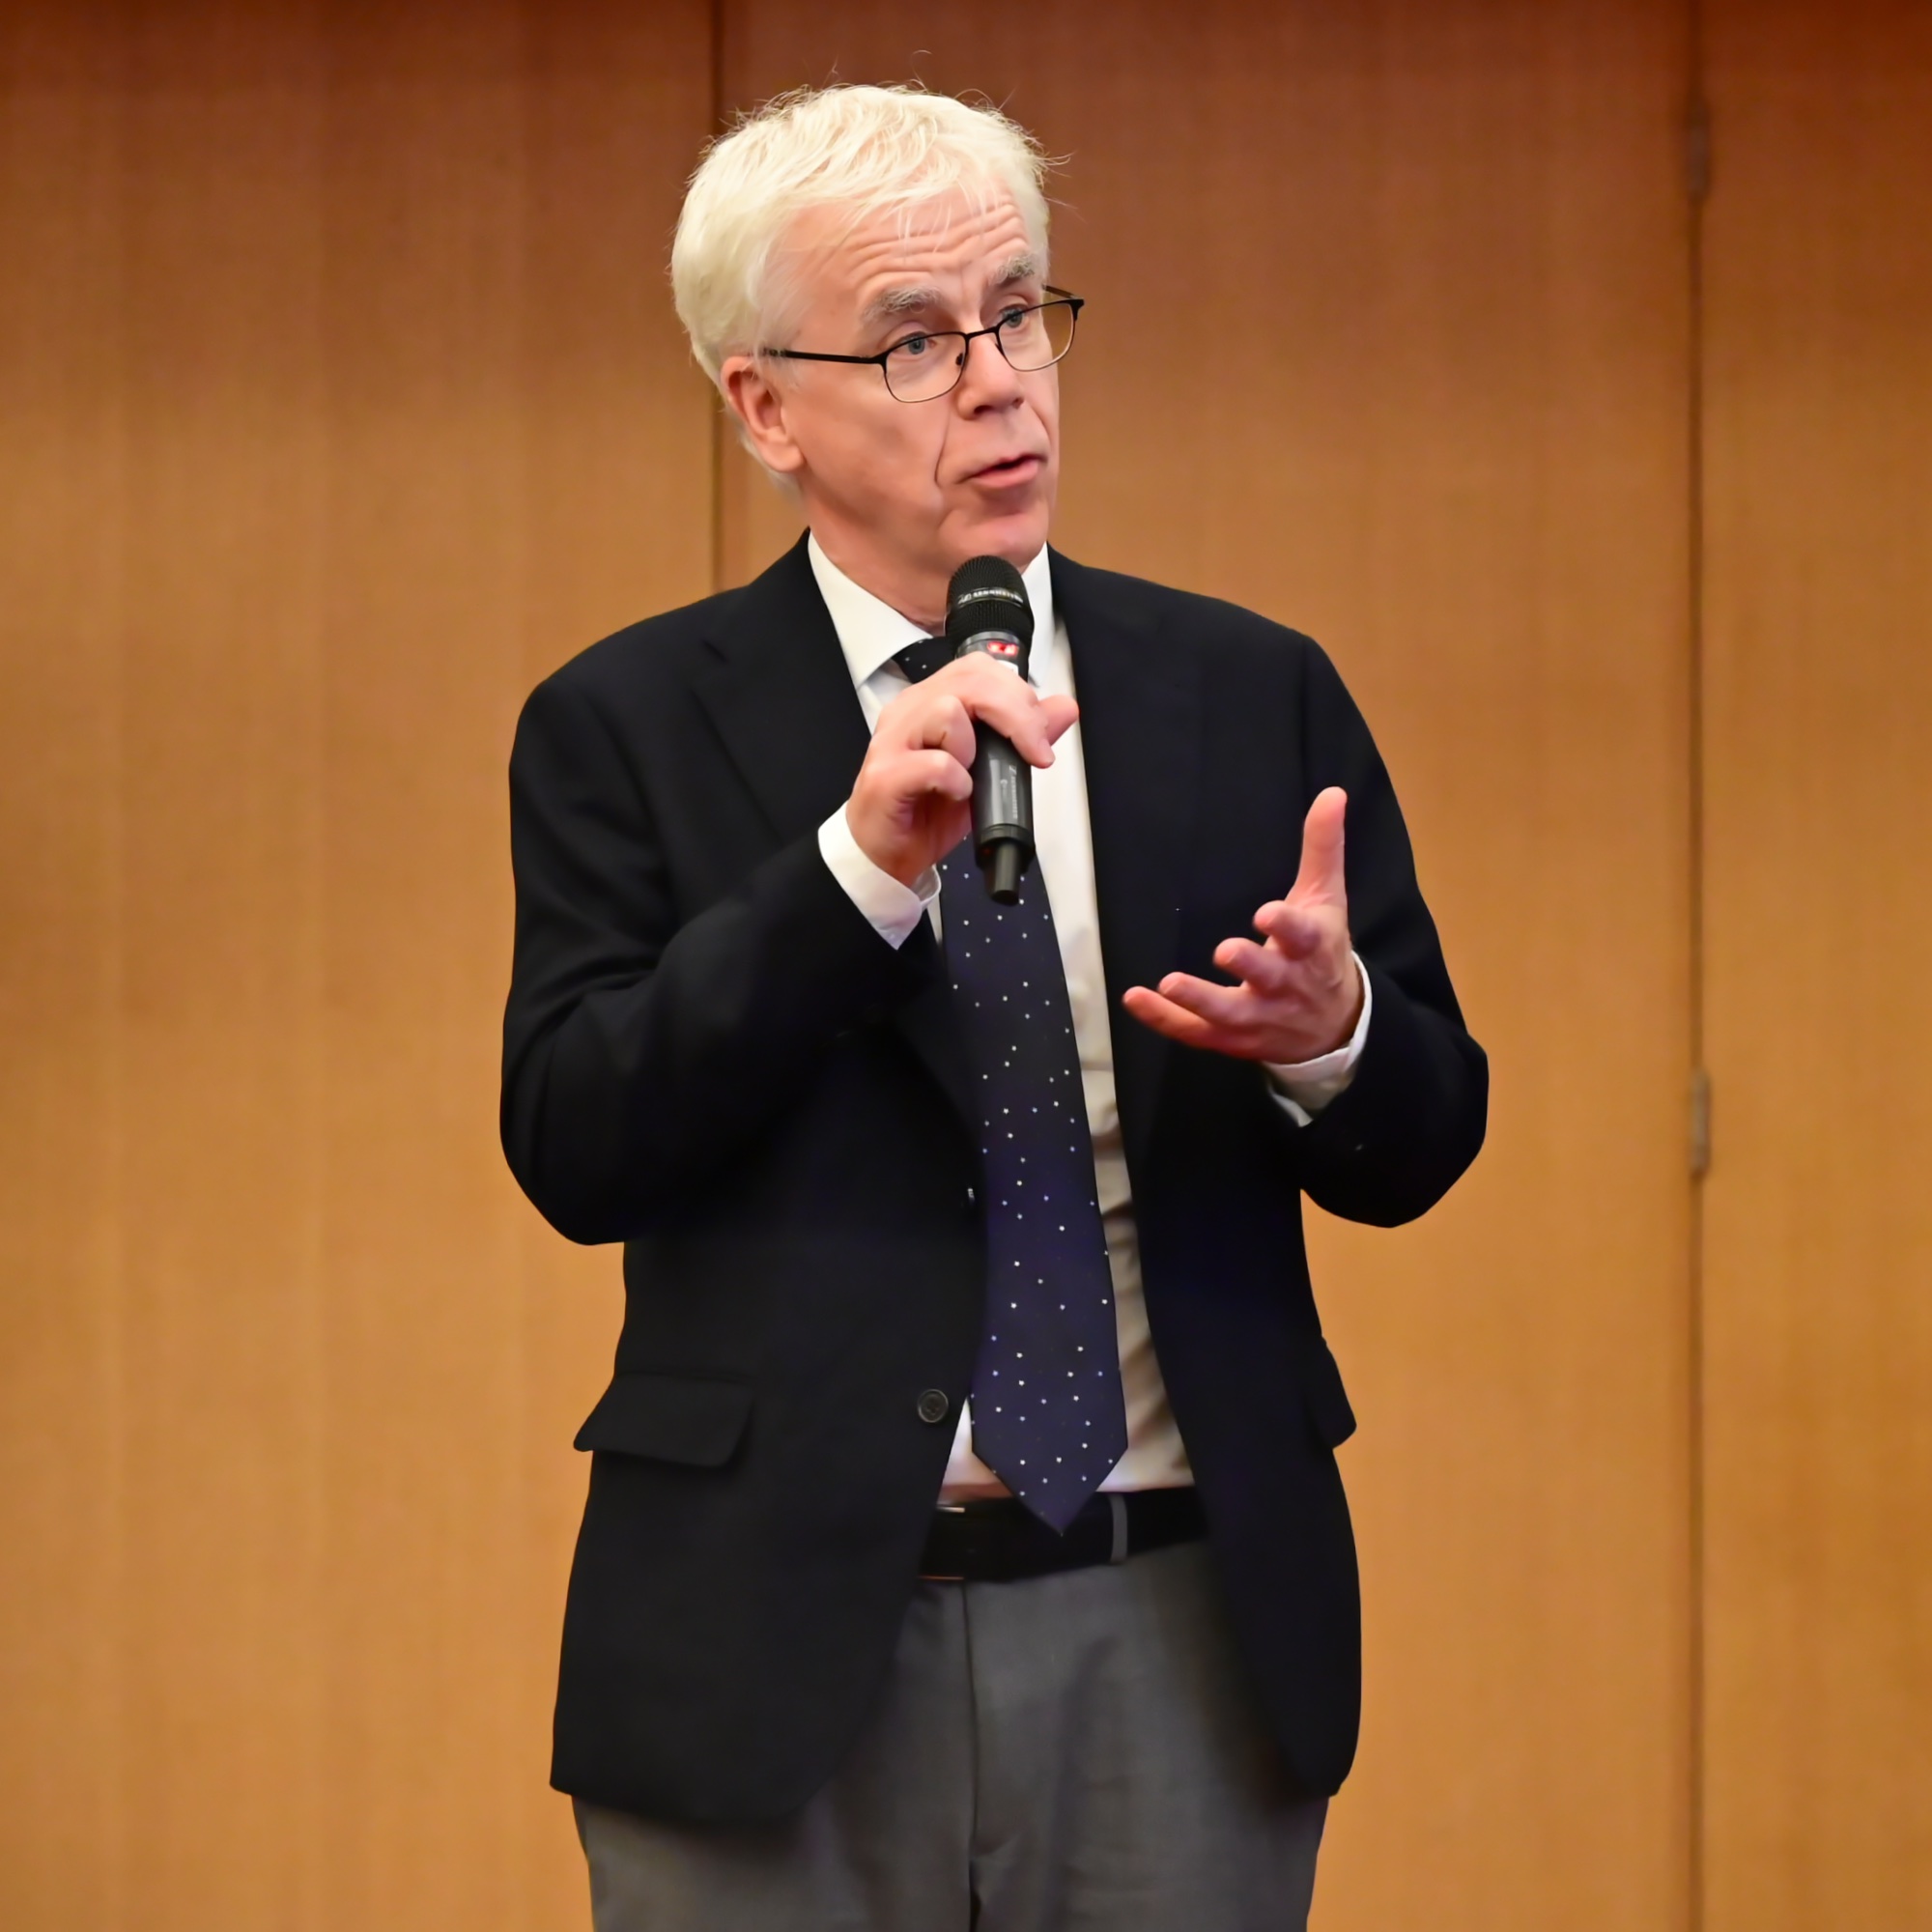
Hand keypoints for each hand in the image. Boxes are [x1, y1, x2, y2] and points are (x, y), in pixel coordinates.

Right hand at [846, 657, 1077, 886]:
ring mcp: (893, 741)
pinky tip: (955, 795)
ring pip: (948, 712)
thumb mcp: (988, 770)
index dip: (1018, 694)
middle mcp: (910, 712)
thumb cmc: (928, 809)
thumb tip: (1063, 707)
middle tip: (1032, 754)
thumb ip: (1023, 735)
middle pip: (969, 680)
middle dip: (1016, 716)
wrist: (888, 855)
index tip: (1039, 737)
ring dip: (973, 749)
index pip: (979, 668)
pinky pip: (935, 763)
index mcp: (931, 701)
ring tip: (969, 776)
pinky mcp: (885, 776)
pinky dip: (956, 782)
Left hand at [1122, 786, 1362, 1063]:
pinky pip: (1196, 1033)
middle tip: (1226, 950)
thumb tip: (1332, 793)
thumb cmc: (1323, 953)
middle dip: (1250, 966)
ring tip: (1170, 983)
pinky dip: (1166, 1020)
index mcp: (1312, 949)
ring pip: (1230, 1013)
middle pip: (1269, 979)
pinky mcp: (1233, 1039)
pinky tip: (1136, 999)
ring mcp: (1260, 1017)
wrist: (1335, 1026)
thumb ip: (1323, 847)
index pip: (1304, 937)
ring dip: (1200, 1000)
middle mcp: (1288, 987)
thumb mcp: (1326, 899)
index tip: (1269, 915)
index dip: (1287, 927)